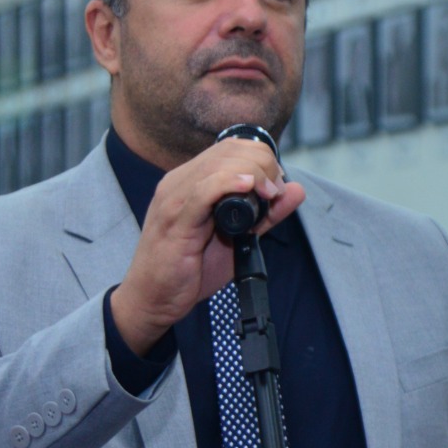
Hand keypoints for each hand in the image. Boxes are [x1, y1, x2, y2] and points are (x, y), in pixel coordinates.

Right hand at [110, 135, 304, 354]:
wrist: (152, 299)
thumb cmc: (188, 271)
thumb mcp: (237, 239)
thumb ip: (265, 215)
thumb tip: (296, 190)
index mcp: (191, 181)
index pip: (230, 148)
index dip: (262, 158)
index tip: (277, 185)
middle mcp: (180, 182)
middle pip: (228, 151)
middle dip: (264, 164)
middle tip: (276, 192)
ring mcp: (175, 199)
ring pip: (218, 165)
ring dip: (254, 173)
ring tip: (269, 193)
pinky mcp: (175, 220)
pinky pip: (203, 191)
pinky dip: (228, 183)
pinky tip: (248, 187)